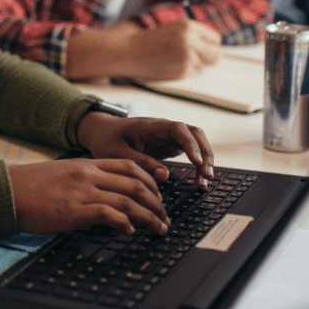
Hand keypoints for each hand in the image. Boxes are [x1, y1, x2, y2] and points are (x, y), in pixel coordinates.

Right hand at [8, 158, 169, 234]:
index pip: (129, 166)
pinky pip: (108, 215)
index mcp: (86, 164)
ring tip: (158, 229)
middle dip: (156, 203)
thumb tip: (104, 195)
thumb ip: (84, 180)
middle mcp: (88, 175)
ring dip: (149, 217)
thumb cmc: (30, 186)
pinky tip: (130, 232)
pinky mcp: (73, 211)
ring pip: (128, 201)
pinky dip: (124, 224)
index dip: (151, 181)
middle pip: (136, 184)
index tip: (159, 195)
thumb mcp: (62, 175)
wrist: (6, 190)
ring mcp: (82, 192)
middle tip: (165, 217)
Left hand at [77, 111, 214, 187]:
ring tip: (204, 182)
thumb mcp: (116, 152)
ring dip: (204, 159)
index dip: (190, 144)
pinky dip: (198, 164)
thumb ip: (139, 162)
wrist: (102, 132)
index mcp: (150, 126)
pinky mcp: (169, 146)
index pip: (177, 129)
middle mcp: (163, 128)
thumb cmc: (106, 139)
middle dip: (204, 153)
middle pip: (194, 133)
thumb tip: (164, 175)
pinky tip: (199, 180)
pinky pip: (190, 152)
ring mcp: (168, 136)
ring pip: (195, 142)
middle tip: (207, 176)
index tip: (197, 162)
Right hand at [126, 20, 221, 80]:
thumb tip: (215, 48)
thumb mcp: (175, 29)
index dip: (209, 44)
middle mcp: (190, 40)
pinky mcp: (181, 71)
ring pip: (205, 66)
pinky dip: (186, 71)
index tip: (203, 47)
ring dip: (196, 64)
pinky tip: (172, 65)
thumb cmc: (152, 40)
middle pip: (216, 55)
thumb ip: (195, 35)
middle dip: (210, 57)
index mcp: (189, 26)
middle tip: (198, 57)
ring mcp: (187, 57)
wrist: (130, 51)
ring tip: (178, 59)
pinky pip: (193, 73)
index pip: (216, 39)